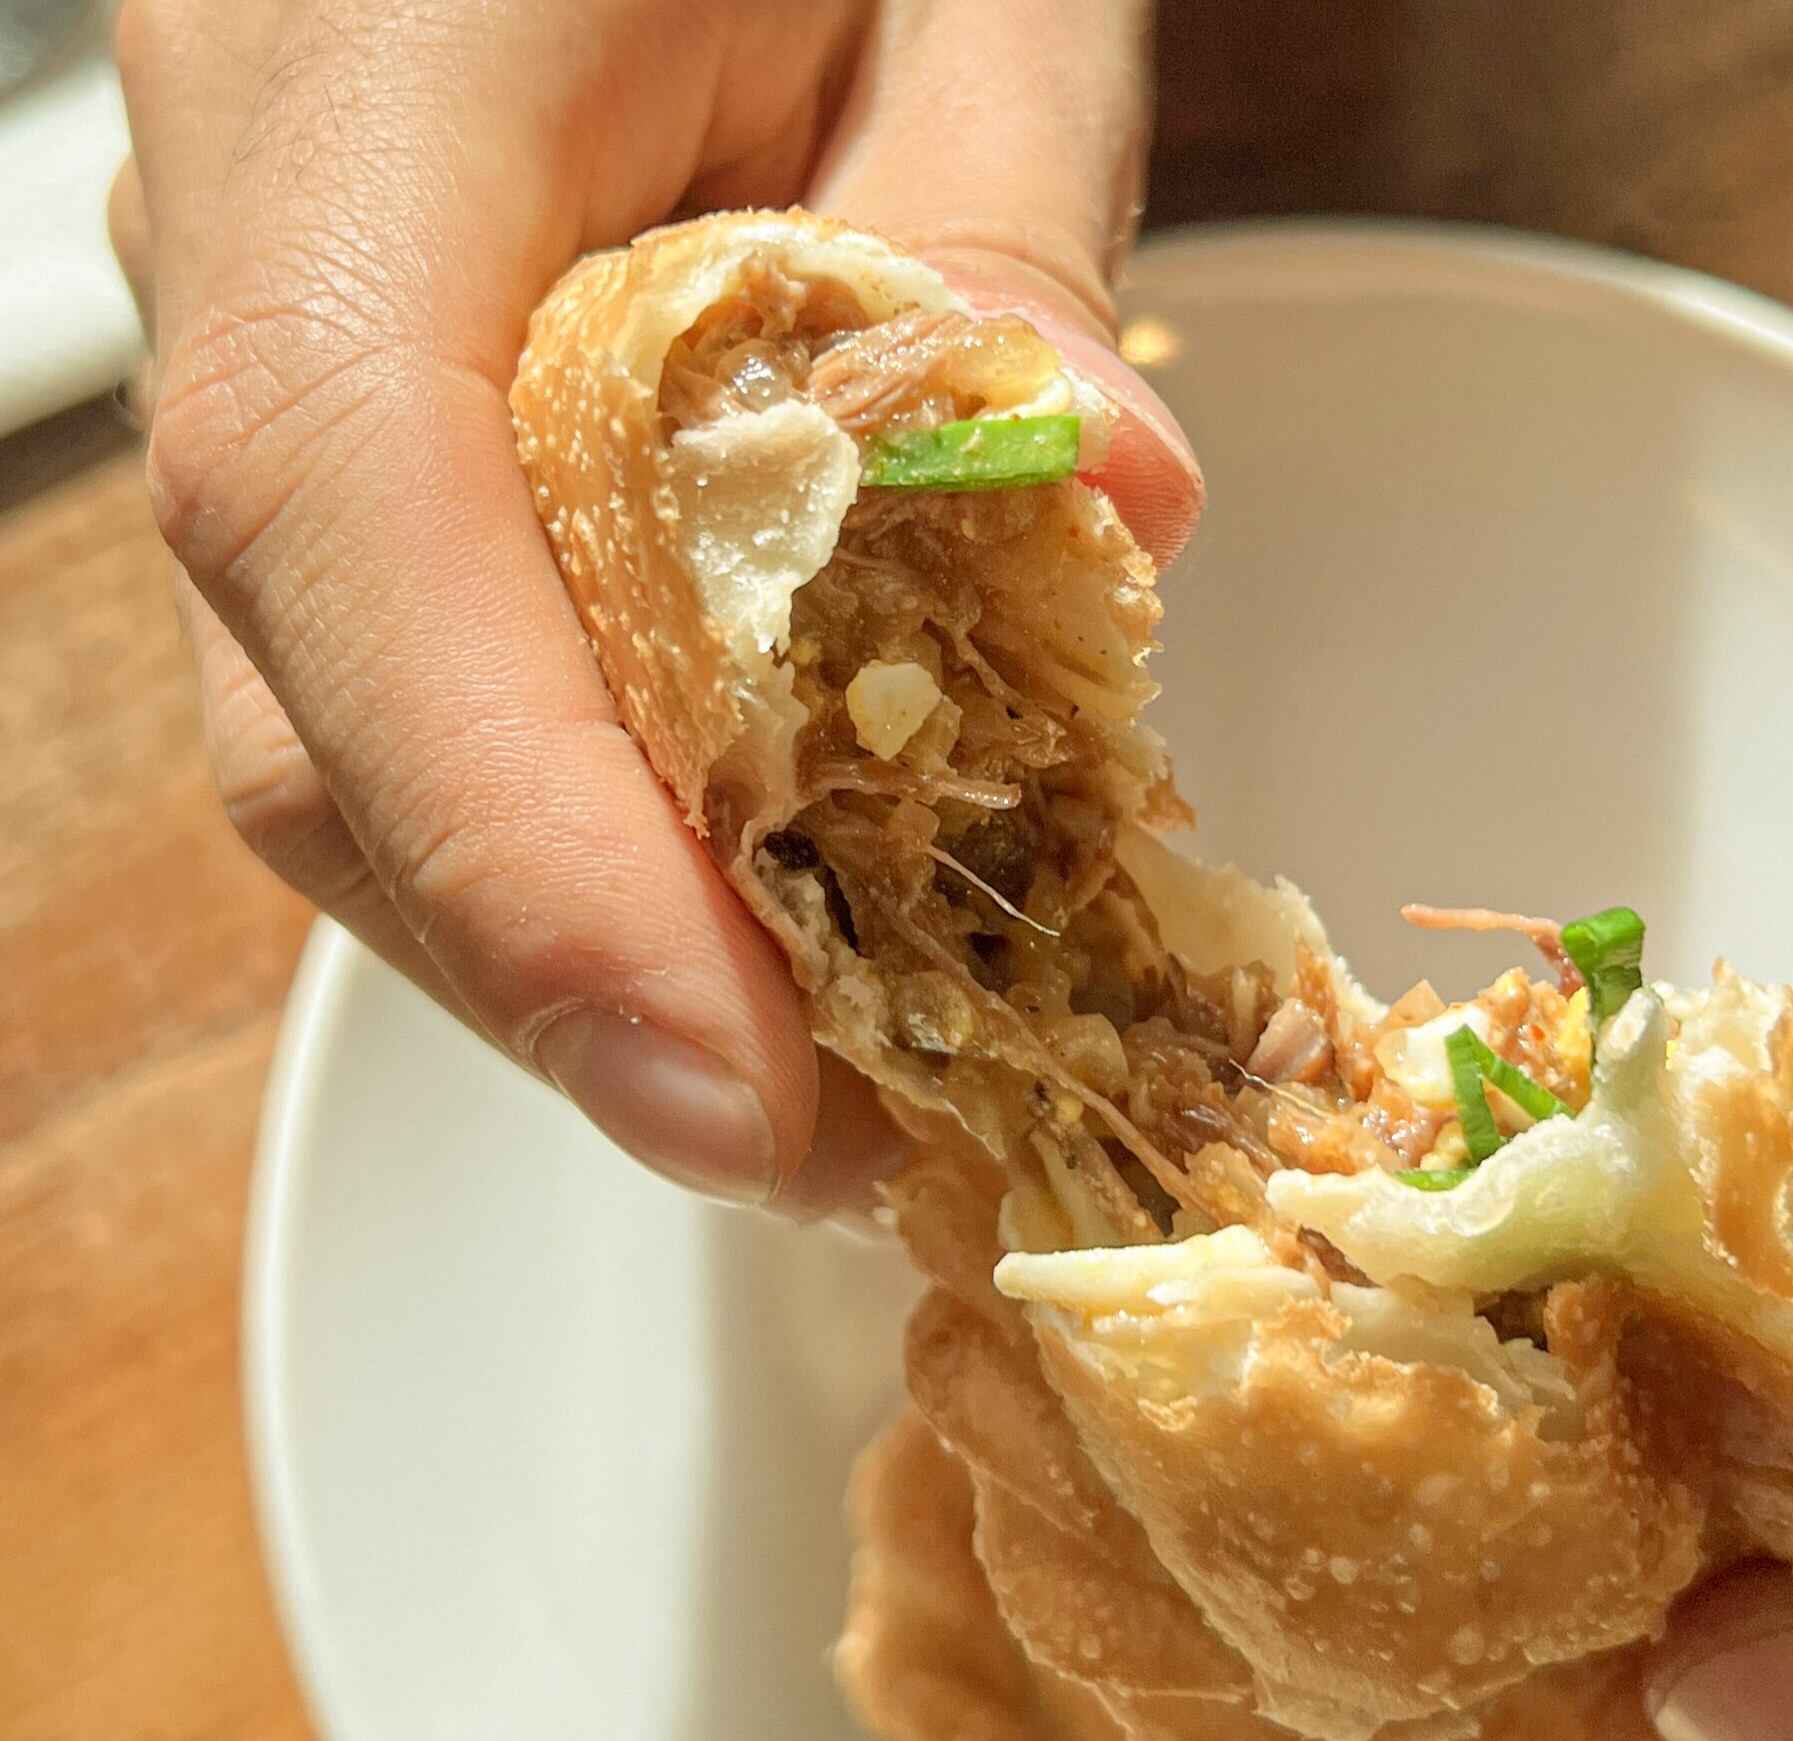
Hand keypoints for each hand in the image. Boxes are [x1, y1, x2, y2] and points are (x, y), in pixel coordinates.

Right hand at [110, 0, 1200, 1213]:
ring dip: (607, 953)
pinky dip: (600, 847)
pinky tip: (770, 911)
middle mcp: (249, 243)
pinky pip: (438, 704)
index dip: (526, 854)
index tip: (730, 1096)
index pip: (356, 513)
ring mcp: (272, 359)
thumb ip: (994, 223)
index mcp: (367, 73)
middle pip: (337, 734)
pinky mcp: (358, 448)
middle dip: (598, 984)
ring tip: (853, 1065)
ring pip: (364, 761)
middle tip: (870, 1139)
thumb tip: (1102, 507)